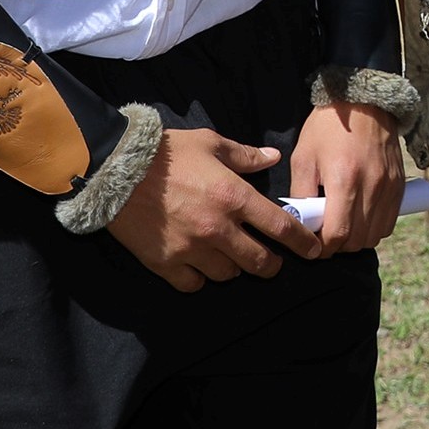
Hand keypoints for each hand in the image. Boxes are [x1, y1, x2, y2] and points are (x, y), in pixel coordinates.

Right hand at [109, 127, 319, 290]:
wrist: (116, 170)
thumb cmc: (168, 153)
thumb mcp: (211, 144)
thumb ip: (245, 155)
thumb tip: (273, 159)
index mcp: (234, 197)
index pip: (280, 227)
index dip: (301, 242)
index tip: (312, 251)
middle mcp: (218, 229)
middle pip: (259, 262)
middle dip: (270, 265)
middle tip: (271, 262)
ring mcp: (192, 250)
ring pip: (228, 275)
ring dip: (234, 268)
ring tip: (230, 257)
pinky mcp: (166, 264)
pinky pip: (194, 284)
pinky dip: (199, 278)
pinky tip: (198, 266)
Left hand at [291, 101, 405, 255]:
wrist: (364, 101)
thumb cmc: (328, 128)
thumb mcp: (303, 157)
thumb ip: (300, 193)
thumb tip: (300, 221)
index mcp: (344, 179)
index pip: (337, 234)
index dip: (322, 247)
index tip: (312, 244)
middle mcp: (371, 187)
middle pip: (356, 240)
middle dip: (337, 246)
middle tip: (324, 234)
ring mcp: (389, 188)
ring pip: (373, 236)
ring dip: (356, 239)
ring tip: (341, 226)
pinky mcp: (398, 186)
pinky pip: (388, 224)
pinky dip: (373, 229)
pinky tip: (359, 218)